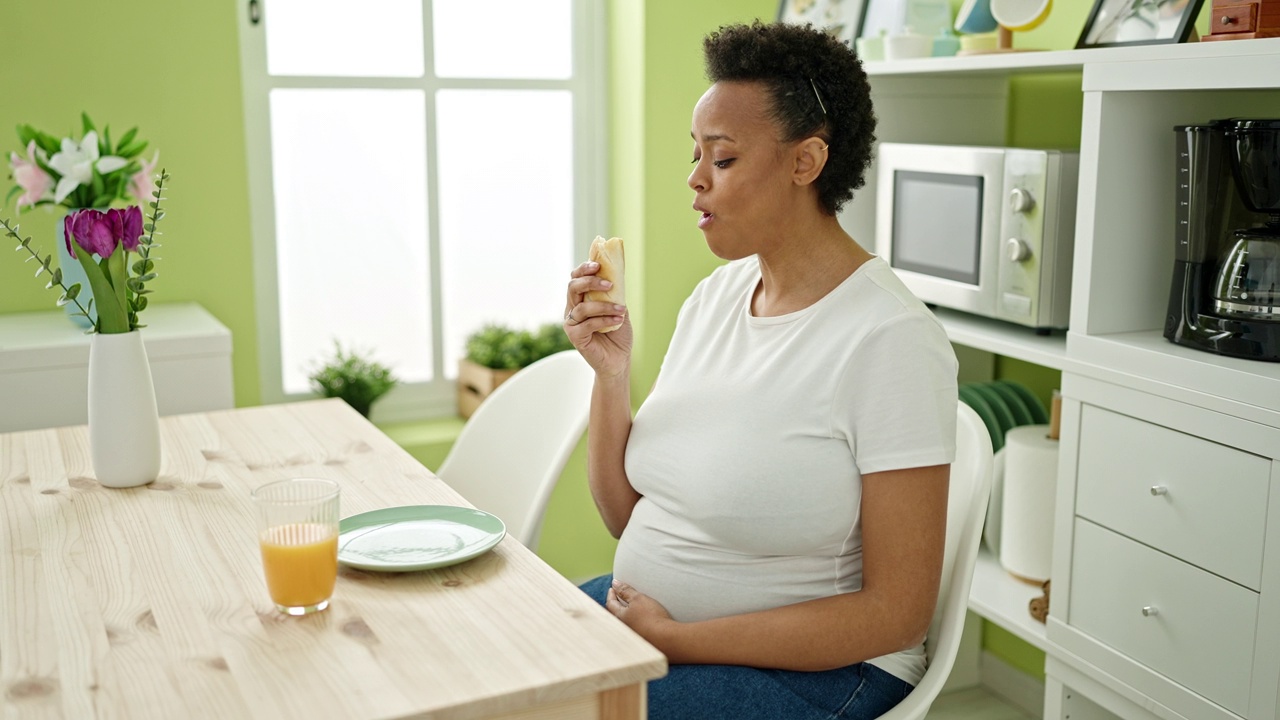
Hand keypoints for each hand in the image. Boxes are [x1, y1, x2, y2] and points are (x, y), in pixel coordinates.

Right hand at [564, 261, 631, 377]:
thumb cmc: (617, 334)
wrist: (618, 360)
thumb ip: (614, 294)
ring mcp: (572, 324)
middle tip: (609, 284)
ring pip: (582, 307)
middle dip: (590, 282)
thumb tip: (617, 275)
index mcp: (580, 300)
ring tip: (622, 310)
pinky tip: (617, 320)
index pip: (575, 278)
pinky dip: (604, 320)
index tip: (598, 265)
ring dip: (604, 306)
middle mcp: (572, 309)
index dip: (583, 269)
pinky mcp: (575, 337)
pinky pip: (587, 324)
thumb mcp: (618, 308)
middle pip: (572, 288)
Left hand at [606, 579, 673, 644]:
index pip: (610, 603)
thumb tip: (614, 584)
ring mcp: (632, 634)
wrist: (666, 637)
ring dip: (626, 612)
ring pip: (625, 620)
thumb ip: (625, 591)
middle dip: (616, 604)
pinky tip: (642, 618)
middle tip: (618, 596)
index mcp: (620, 617)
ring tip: (630, 605)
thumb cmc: (651, 617)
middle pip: (616, 613)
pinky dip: (635, 620)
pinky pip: (635, 626)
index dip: (611, 594)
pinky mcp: (642, 638)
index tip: (613, 587)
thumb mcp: (638, 599)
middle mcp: (624, 627)